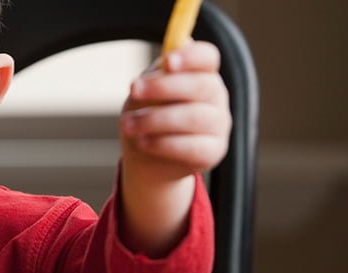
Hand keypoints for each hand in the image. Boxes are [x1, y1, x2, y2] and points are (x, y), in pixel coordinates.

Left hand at [120, 40, 230, 178]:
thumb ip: (161, 72)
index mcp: (202, 74)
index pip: (208, 57)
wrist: (146, 155)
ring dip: (155, 119)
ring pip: (195, 117)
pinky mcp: (214, 151)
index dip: (192, 57)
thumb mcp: (147, 90)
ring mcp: (219, 125)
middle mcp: (216, 97)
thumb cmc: (148, 114)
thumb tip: (182, 41)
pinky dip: (164, 144)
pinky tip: (143, 142)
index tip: (168, 61)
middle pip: (201, 85)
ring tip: (128, 124)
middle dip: (163, 86)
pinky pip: (193, 147)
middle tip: (133, 90)